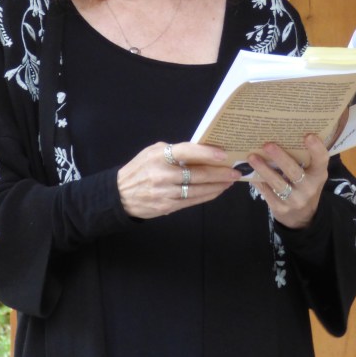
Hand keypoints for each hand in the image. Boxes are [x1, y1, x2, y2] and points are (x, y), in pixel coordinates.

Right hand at [116, 141, 241, 218]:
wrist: (120, 194)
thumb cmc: (140, 168)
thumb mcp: (153, 152)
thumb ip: (175, 151)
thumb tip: (203, 150)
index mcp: (159, 156)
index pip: (186, 152)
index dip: (206, 153)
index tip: (223, 155)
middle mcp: (162, 174)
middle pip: (197, 174)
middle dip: (219, 173)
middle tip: (235, 171)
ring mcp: (165, 193)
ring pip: (198, 190)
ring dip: (217, 185)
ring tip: (230, 181)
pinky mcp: (167, 206)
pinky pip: (192, 201)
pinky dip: (207, 196)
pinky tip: (217, 190)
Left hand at [247, 134, 328, 229]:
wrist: (302, 217)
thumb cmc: (305, 185)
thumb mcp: (311, 174)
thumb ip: (304, 158)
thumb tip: (283, 134)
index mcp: (319, 175)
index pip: (321, 160)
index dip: (316, 148)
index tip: (308, 135)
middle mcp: (309, 188)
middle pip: (294, 172)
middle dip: (280, 158)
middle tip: (267, 145)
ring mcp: (295, 200)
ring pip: (278, 183)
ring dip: (263, 169)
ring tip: (252, 157)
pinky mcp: (281, 209)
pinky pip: (267, 193)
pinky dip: (258, 181)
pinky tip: (249, 172)